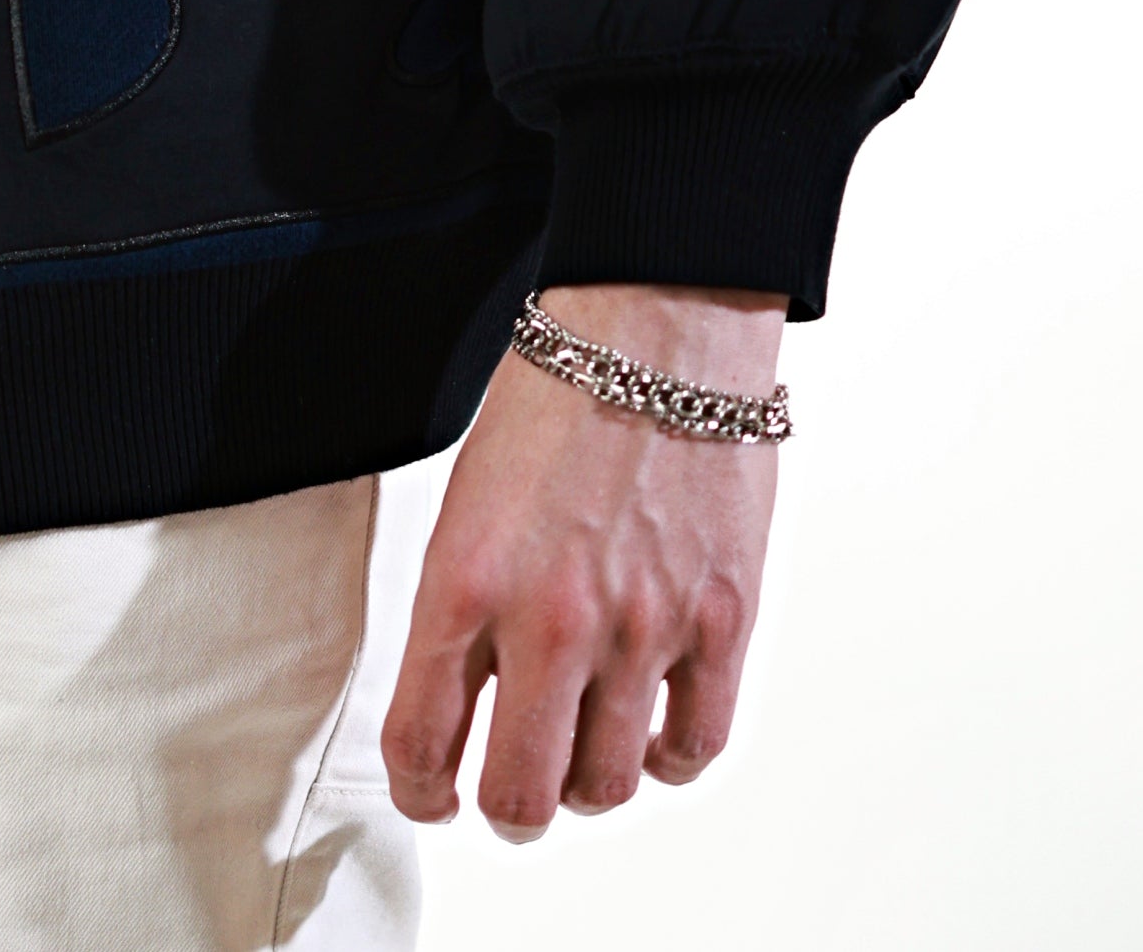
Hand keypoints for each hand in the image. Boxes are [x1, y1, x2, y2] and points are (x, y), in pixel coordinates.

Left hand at [383, 283, 784, 836]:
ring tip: (580, 749)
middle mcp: (550, 620)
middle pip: (522, 794)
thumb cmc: (553, 401)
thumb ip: (463, 607)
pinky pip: (694, 745)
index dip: (421, 791)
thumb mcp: (467, 502)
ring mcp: (641, 629)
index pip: (422, 741)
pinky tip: (649, 730)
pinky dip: (667, 758)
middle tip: (507, 795)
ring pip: (608, 785)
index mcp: (464, 581)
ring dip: (586, 782)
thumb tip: (464, 699)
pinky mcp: (721, 623)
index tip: (432, 795)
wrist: (654, 332)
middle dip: (507, 809)